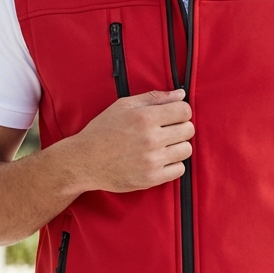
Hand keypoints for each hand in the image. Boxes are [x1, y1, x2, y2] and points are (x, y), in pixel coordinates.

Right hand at [70, 89, 193, 192]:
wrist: (84, 161)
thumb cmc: (102, 131)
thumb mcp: (123, 106)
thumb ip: (154, 98)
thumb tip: (181, 94)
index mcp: (145, 117)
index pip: (185, 111)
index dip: (181, 111)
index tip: (173, 115)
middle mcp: (151, 138)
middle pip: (188, 130)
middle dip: (180, 127)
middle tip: (166, 131)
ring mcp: (152, 160)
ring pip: (186, 150)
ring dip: (178, 146)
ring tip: (162, 146)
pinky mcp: (151, 178)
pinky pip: (180, 170)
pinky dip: (173, 164)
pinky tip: (160, 159)